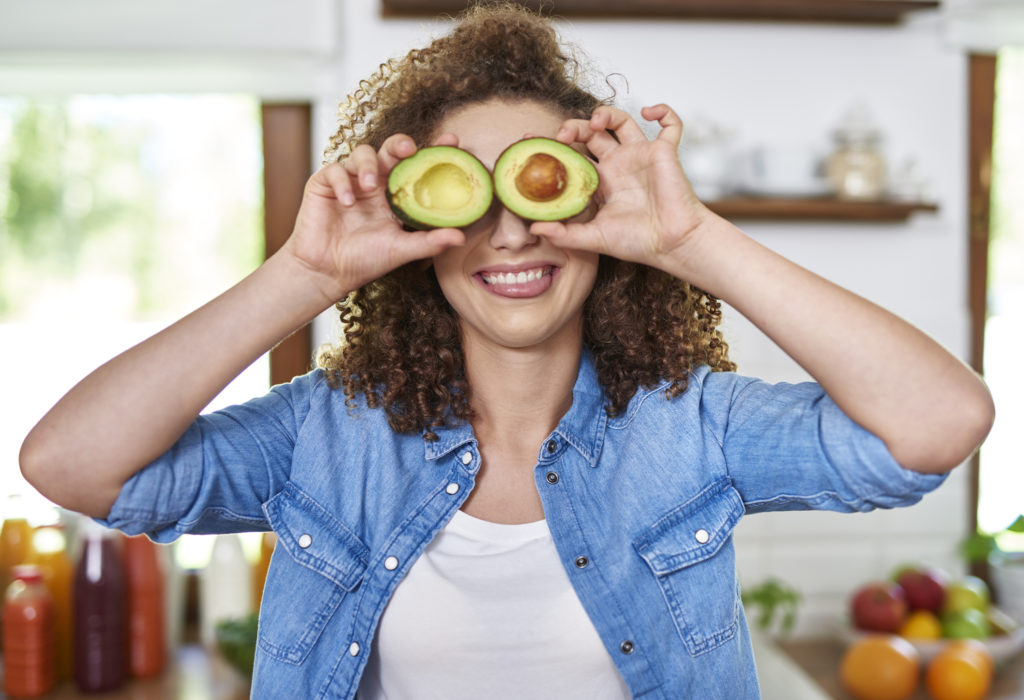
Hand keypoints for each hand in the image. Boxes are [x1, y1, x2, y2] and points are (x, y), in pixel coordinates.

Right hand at [282, 134, 464, 302]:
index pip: (416, 167)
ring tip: (370, 186)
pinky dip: (342, 183)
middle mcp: (375, 183)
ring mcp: (350, 181)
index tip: (452, 141)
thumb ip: (429, 242)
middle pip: (390, 150)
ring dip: (369, 166)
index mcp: (395, 195)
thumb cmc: (365, 260)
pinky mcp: (324, 184)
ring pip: (363, 153)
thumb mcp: (401, 250)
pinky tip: (347, 203)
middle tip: (408, 149)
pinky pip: (335, 170)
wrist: (327, 272)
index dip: (433, 151)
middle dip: (400, 143)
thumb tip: (461, 237)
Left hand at [532, 104, 711, 272]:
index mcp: (601, 181)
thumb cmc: (638, 242)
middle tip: (563, 135)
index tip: (531, 141)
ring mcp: (641, 155)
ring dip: (607, 113)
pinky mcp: (664, 152)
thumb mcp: (595, 238)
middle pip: (591, 133)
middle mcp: (619, 164)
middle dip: (574, 127)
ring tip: (596, 121)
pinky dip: (663, 111)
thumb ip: (565, 234)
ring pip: (621, 121)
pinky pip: (670, 125)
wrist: (672, 244)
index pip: (573, 155)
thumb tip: (535, 228)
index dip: (553, 146)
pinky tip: (648, 112)